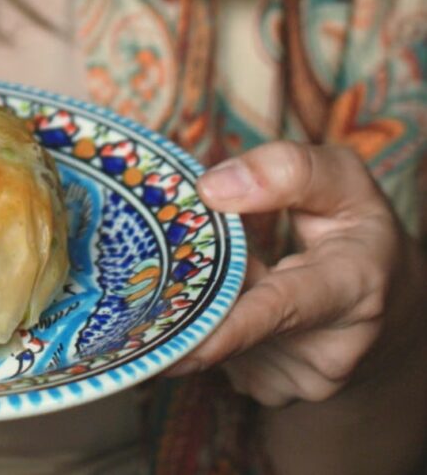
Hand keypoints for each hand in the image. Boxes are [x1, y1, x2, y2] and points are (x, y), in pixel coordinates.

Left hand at [166, 141, 422, 405]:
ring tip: (242, 276)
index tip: (179, 349)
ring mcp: (303, 379)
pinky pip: (224, 356)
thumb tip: (211, 189)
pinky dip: (217, 326)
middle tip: (167, 282)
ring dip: (210, 306)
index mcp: (354, 285)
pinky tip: (240, 306)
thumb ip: (288, 170)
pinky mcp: (276, 392)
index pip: (281, 307)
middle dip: (194, 303)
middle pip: (235, 325)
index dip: (228, 328)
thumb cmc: (360, 234)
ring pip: (222, 338)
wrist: (396, 309)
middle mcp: (333, 346)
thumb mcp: (345, 183)